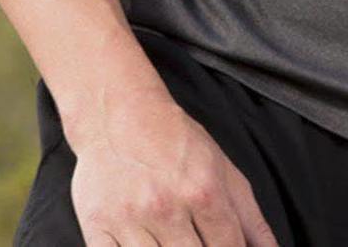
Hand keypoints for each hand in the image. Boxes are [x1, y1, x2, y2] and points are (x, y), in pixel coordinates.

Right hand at [68, 82, 279, 246]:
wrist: (116, 113)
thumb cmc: (173, 141)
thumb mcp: (222, 169)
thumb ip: (250, 218)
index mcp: (203, 191)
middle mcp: (166, 205)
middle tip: (192, 239)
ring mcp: (128, 218)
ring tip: (169, 238)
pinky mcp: (96, 224)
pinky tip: (142, 244)